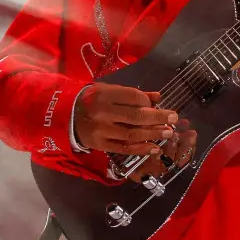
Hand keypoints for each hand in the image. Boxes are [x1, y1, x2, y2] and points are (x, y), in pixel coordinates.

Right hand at [73, 83, 197, 181]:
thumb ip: (132, 94)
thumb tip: (157, 97)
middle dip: (158, 118)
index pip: (134, 97)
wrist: (66, 116)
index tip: (157, 105)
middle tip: (174, 119)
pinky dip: (141, 149)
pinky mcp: (101, 144)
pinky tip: (154, 148)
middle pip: (136, 116)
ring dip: (153, 134)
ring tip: (168, 133)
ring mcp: (102, 130)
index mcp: (105, 94)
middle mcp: (104, 112)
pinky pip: (124, 148)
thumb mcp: (109, 91)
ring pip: (132, 134)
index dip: (148, 102)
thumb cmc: (91, 101)